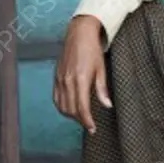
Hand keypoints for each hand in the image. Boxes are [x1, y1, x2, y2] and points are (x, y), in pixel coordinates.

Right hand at [53, 15, 111, 134]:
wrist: (79, 33)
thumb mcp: (101, 69)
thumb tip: (107, 105)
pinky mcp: (56, 77)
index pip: (82, 108)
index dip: (87, 121)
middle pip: (71, 110)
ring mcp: (60, 79)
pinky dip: (61, 106)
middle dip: (80, 120)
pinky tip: (69, 108)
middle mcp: (68, 81)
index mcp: (81, 79)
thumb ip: (102, 89)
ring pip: (62, 106)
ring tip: (81, 117)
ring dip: (70, 115)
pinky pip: (56, 97)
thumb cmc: (92, 49)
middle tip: (89, 124)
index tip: (92, 129)